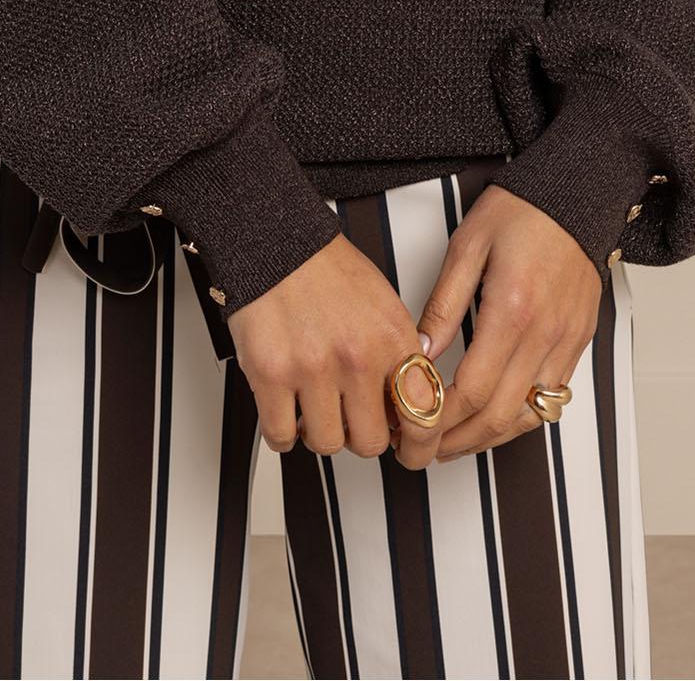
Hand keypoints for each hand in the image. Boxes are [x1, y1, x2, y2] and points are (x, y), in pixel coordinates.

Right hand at [226, 232, 436, 459]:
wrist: (277, 243)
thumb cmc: (327, 269)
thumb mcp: (384, 303)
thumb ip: (399, 352)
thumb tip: (411, 401)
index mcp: (391, 337)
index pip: (423, 414)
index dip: (419, 444)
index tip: (411, 451)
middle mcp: (357, 356)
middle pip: (371, 442)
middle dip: (361, 434)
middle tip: (351, 417)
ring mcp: (313, 368)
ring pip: (327, 444)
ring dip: (319, 431)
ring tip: (314, 405)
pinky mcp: (270, 375)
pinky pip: (281, 437)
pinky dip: (282, 432)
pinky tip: (286, 410)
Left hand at [404, 186, 602, 466]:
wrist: (575, 193)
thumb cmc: (520, 211)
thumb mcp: (467, 246)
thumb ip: (442, 304)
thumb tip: (419, 350)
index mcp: (512, 310)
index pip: (473, 390)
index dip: (439, 418)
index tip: (413, 423)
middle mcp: (545, 334)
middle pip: (500, 416)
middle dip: (458, 441)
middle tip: (425, 447)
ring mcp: (567, 341)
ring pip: (530, 416)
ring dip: (490, 437)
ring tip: (454, 440)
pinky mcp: (579, 341)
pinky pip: (553, 397)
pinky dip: (522, 417)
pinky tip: (497, 416)